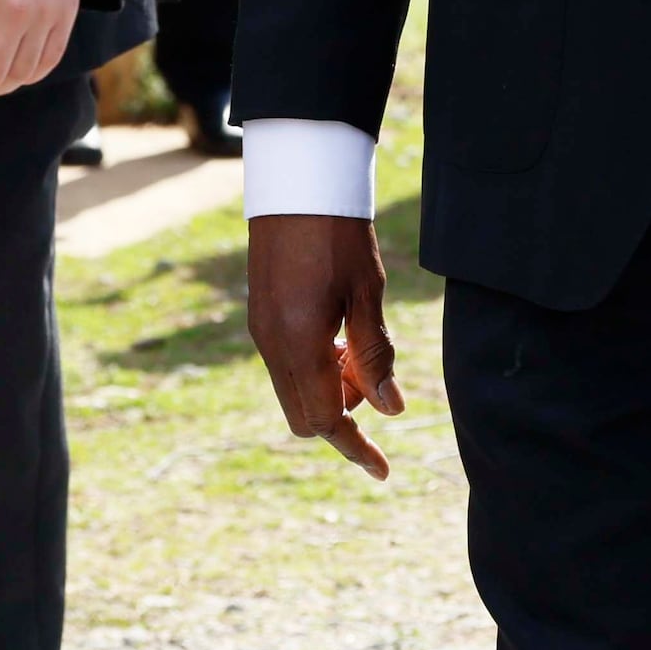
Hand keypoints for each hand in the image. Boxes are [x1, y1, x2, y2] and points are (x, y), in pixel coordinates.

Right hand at [248, 212, 402, 478]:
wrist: (297, 180)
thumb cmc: (339, 232)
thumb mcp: (367, 293)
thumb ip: (375, 356)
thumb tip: (389, 411)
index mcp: (297, 344)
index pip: (324, 420)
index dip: (356, 446)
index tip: (383, 470)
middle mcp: (270, 345)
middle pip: (304, 416)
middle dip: (342, 415)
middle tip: (375, 382)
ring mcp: (261, 330)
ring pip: (293, 390)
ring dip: (329, 388)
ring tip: (360, 348)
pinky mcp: (261, 314)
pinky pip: (285, 363)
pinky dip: (314, 366)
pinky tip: (338, 334)